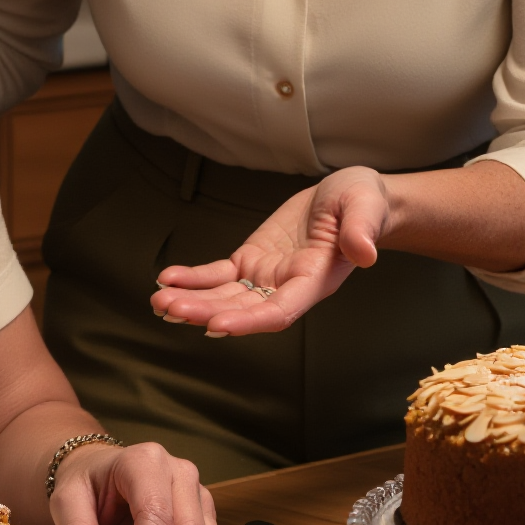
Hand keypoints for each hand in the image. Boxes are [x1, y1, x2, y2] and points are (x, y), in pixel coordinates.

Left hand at [150, 167, 390, 336]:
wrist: (350, 198)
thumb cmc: (362, 203)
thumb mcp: (365, 206)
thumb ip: (362, 230)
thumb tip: (365, 253)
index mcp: (315, 280)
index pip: (280, 311)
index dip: (249, 321)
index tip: (217, 326)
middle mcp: (288, 287)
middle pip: (244, 309)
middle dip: (206, 311)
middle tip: (170, 309)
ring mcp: (267, 276)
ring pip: (226, 296)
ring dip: (193, 301)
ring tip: (159, 301)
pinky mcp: (252, 260)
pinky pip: (219, 275)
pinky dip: (194, 279)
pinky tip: (168, 279)